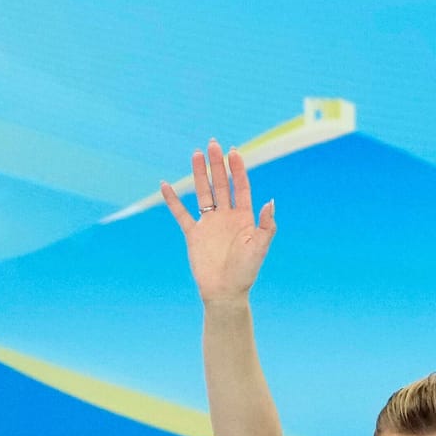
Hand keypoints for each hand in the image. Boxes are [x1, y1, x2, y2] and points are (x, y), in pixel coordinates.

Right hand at [161, 139, 276, 306]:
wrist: (225, 292)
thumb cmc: (246, 272)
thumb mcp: (260, 247)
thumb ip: (266, 225)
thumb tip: (270, 201)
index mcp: (243, 217)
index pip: (240, 187)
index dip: (237, 169)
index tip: (234, 151)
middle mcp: (226, 216)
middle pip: (221, 184)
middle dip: (218, 164)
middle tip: (213, 143)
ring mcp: (209, 223)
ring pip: (203, 193)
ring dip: (199, 174)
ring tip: (196, 154)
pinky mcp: (194, 234)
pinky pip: (181, 214)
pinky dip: (173, 200)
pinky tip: (165, 185)